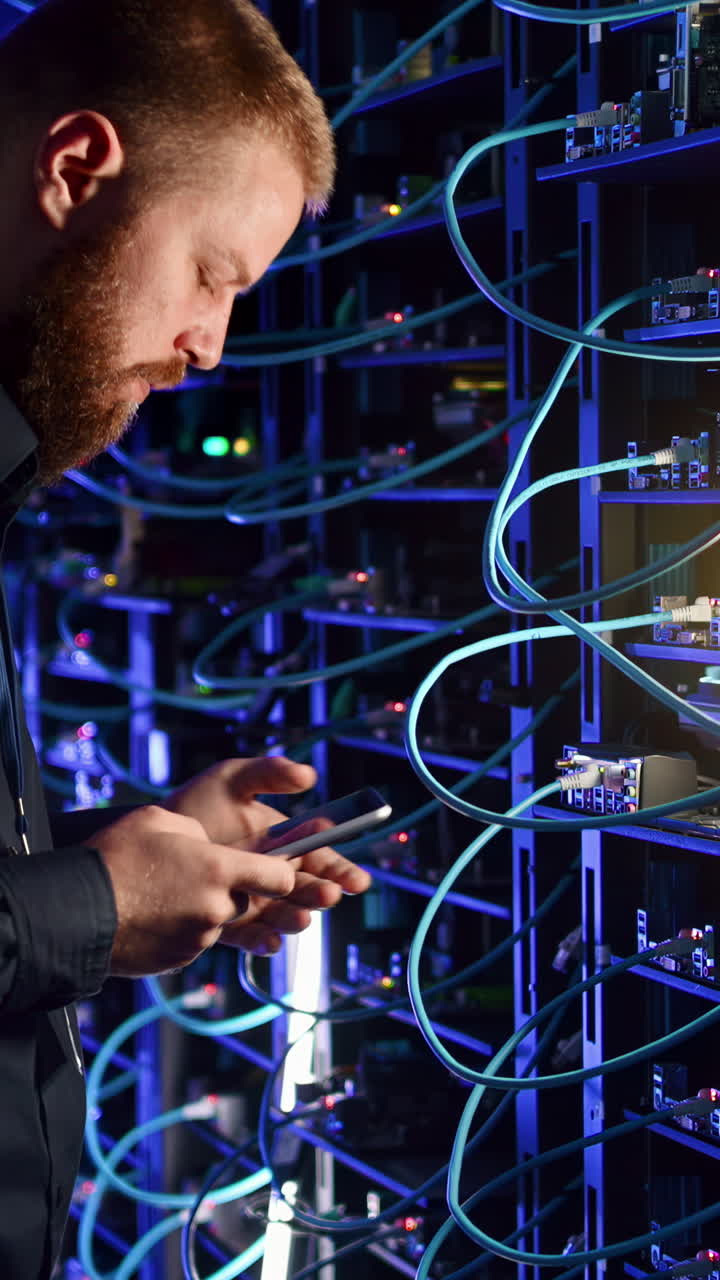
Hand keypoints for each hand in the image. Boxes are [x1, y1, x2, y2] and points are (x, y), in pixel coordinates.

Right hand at [85, 805, 294, 975]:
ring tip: (162, 895)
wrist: (75, 910)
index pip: (279, 877)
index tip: (277, 869)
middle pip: (244, 900)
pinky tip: (153, 915)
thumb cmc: (115, 859)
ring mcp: (197, 939)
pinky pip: (191, 942)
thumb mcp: (161, 820)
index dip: (281, 872)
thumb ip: (198, 831)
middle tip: (192, 876)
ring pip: (215, 922)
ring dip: (201, 910)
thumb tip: (208, 845)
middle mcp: (215, 909)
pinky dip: (180, 930)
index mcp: (218, 870)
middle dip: (228, 889)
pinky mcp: (177, 960)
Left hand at [166, 756, 371, 954]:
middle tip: (329, 895)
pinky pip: (249, 937)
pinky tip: (269, 940)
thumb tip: (309, 776)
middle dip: (322, 894)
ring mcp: (252, 900)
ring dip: (296, 919)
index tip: (356, 881)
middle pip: (307, 890)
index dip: (341, 870)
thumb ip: (270, 772)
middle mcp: (273, 875)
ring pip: (284, 916)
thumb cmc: (195, 804)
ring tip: (301, 918)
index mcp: (283, 844)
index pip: (320, 859)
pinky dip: (262, 941)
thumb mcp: (232, 779)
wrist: (151, 838)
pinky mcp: (227, 922)